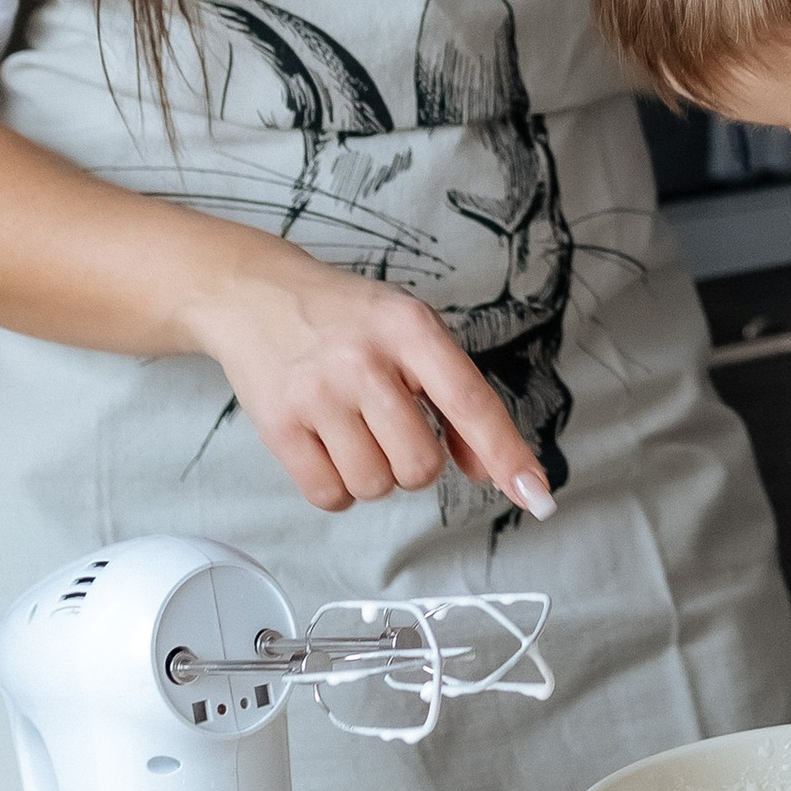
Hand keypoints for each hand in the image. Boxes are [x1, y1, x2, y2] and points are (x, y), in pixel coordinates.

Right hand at [188, 244, 553, 522]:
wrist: (254, 294)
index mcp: (409, 328)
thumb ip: (456, 397)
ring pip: (376, 486)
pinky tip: (330, 447)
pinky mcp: (277, 426)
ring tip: (356, 428)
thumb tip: (490, 470)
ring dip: (376, 474)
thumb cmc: (345, 318)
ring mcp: (317, 394)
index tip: (535, 494)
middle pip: (421, 465)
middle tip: (391, 423)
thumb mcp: (411, 332)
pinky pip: (330, 496)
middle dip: (415, 460)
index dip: (506, 454)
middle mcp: (363, 360)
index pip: (470, 402)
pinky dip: (339, 488)